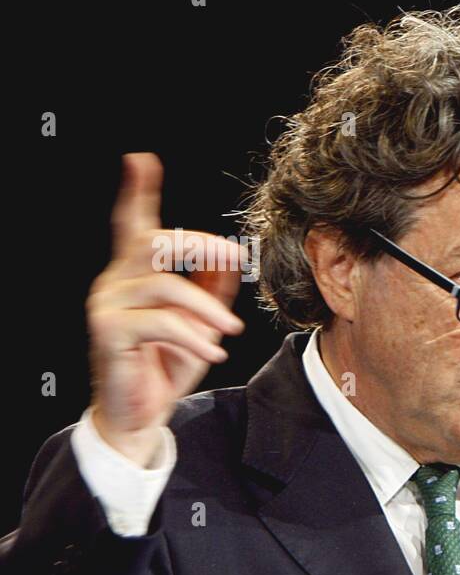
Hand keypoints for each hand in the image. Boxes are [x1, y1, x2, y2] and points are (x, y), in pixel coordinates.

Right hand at [87, 153, 244, 465]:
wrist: (139, 414)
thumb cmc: (165, 366)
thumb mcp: (200, 323)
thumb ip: (212, 289)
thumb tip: (231, 258)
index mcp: (134, 275)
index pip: (132, 225)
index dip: (137, 191)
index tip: (142, 160)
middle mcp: (114, 282)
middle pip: (155, 242)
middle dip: (200, 245)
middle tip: (236, 258)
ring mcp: (107, 305)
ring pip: (165, 286)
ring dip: (206, 307)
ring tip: (230, 330)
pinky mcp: (109, 332)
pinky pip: (160, 323)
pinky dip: (193, 337)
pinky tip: (211, 351)